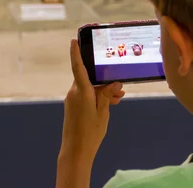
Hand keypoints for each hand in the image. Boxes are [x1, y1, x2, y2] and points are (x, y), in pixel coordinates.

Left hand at [59, 39, 125, 161]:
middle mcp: (74, 93)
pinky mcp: (73, 107)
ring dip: (102, 91)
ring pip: (89, 88)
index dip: (76, 53)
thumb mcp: (103, 112)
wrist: (76, 151)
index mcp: (81, 92)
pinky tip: (109, 104)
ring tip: (118, 98)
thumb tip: (114, 82)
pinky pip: (86, 95)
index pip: (78, 67)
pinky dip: (96, 97)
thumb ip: (107, 95)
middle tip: (120, 87)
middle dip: (104, 80)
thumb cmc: (90, 132)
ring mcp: (72, 100)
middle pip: (89, 78)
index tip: (73, 41)